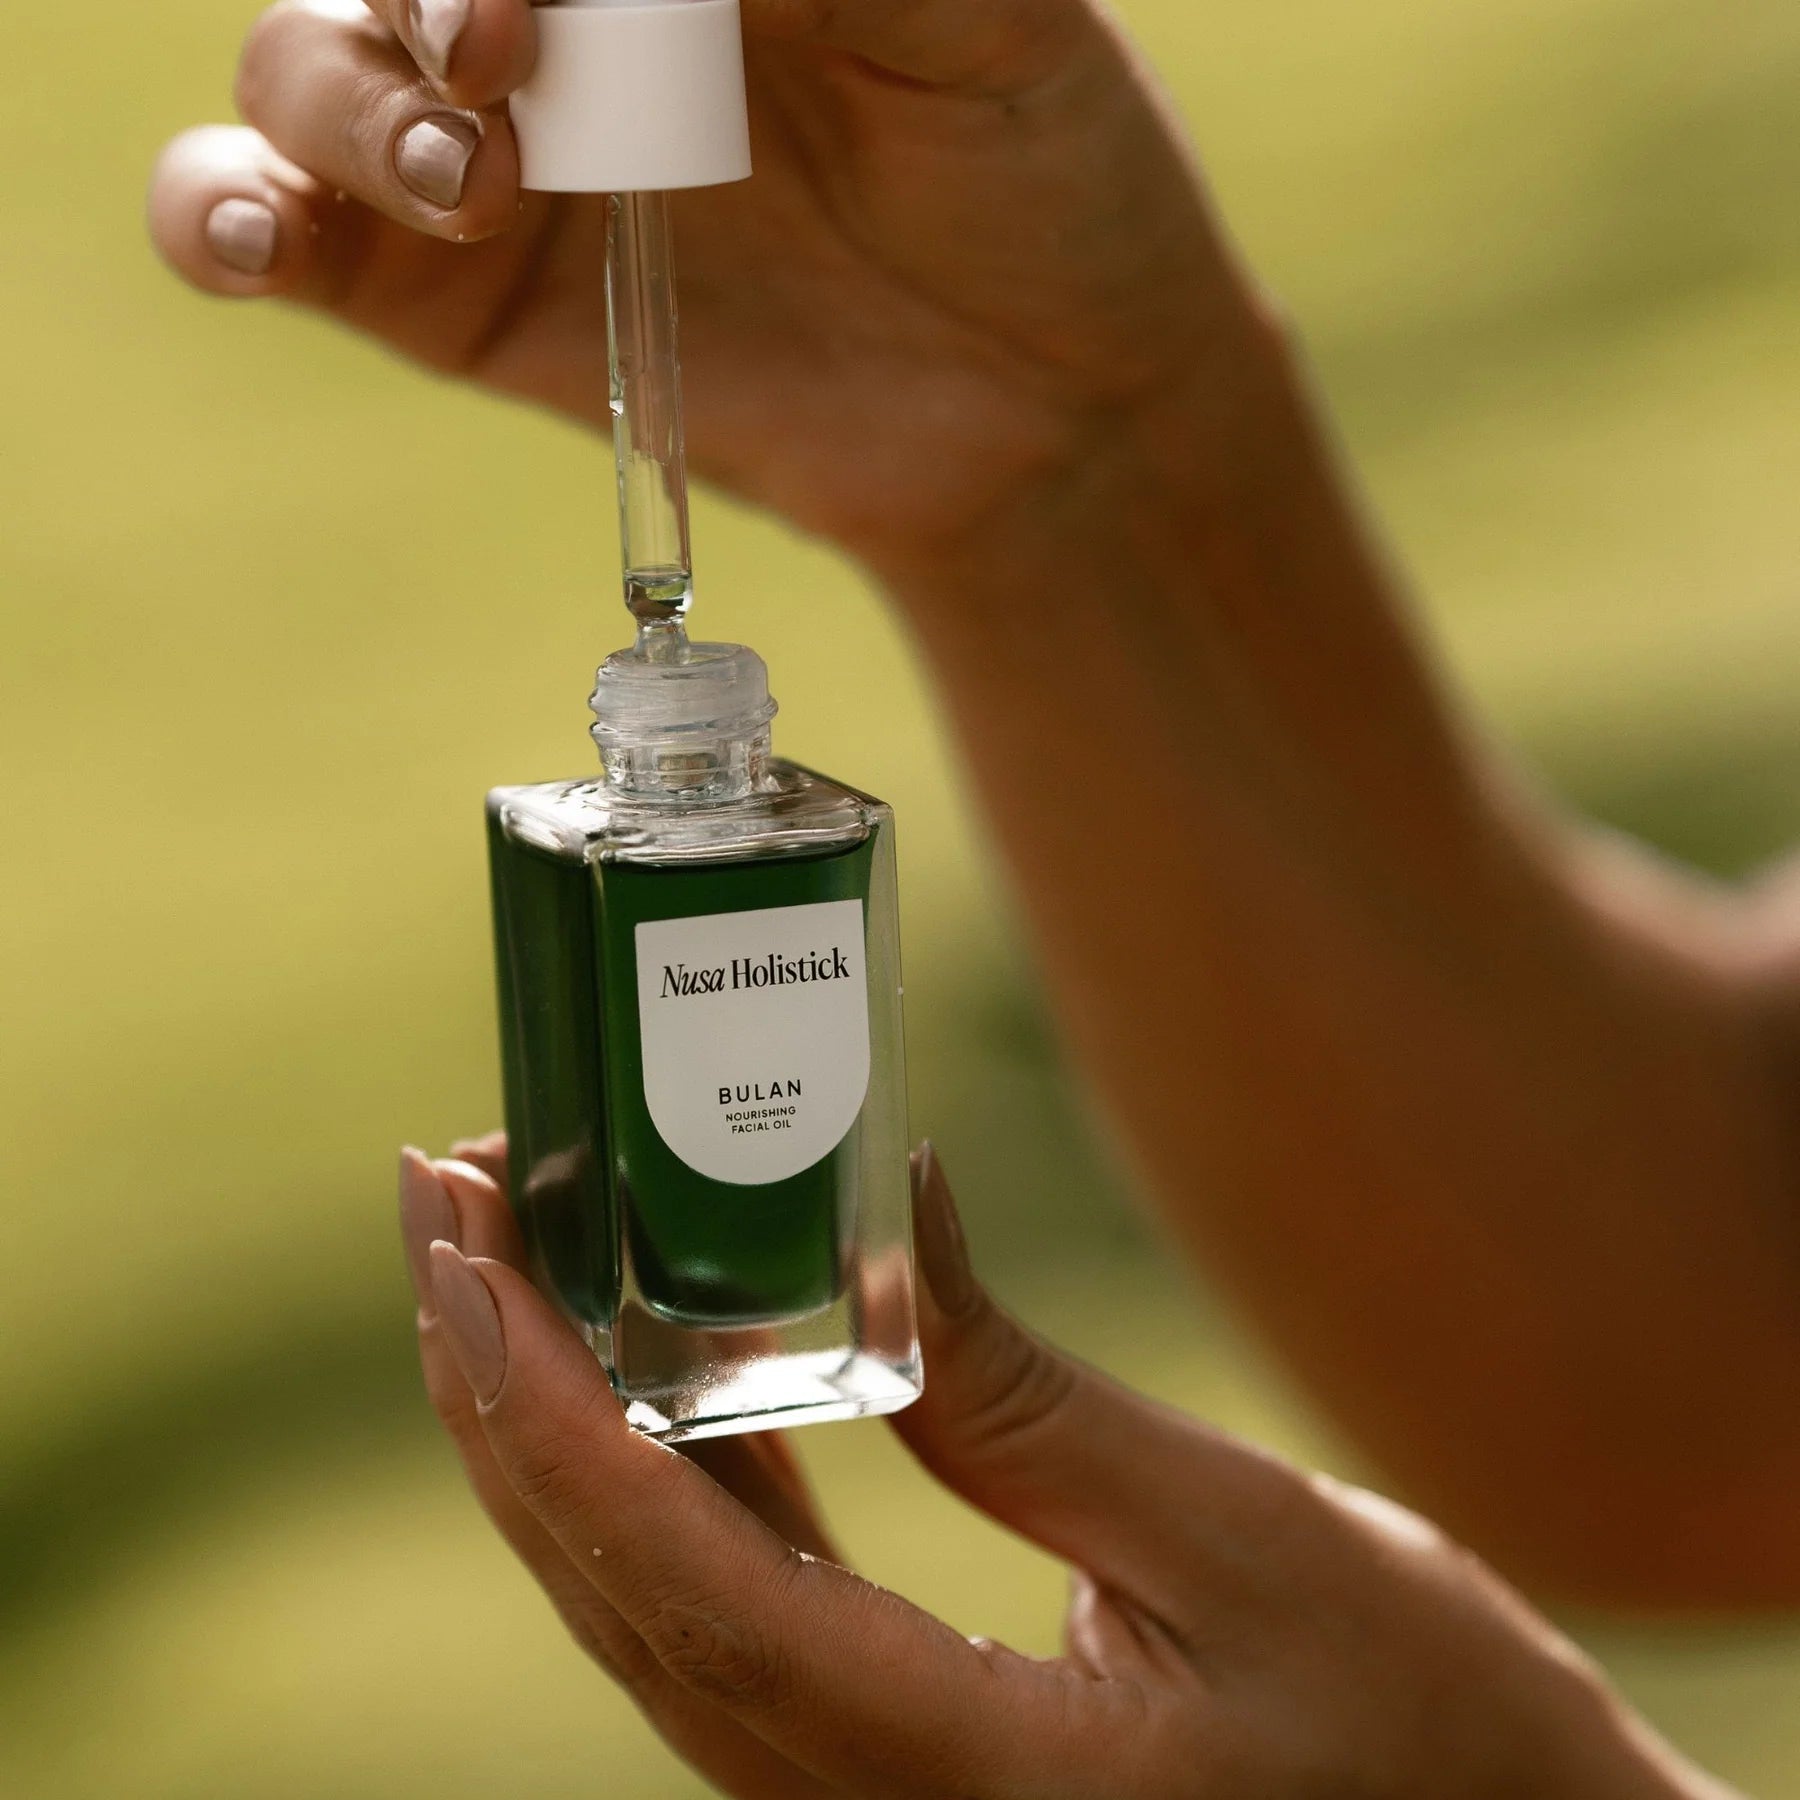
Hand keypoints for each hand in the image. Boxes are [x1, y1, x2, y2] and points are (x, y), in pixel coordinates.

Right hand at [147, 0, 1250, 568]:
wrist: (1051, 407)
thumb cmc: (1040, 183)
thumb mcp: (975, 13)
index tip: (549, 1)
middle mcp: (567, 25)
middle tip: (506, 57)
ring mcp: (502, 161)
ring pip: (311, 73)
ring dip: (345, 101)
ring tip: (469, 187)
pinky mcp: (465, 308)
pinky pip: (282, 234)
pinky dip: (224, 220)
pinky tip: (254, 241)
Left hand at [396, 1137, 1725, 1799]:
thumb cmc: (1420, 1725)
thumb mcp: (1239, 1539)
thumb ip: (1025, 1398)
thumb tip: (885, 1212)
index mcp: (959, 1778)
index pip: (687, 1587)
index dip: (548, 1421)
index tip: (466, 1266)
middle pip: (622, 1592)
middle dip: (504, 1393)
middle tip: (441, 1210)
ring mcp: (877, 1791)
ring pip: (654, 1604)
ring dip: (560, 1427)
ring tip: (506, 1265)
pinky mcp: (904, 1749)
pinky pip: (737, 1608)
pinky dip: (668, 1479)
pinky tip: (652, 1376)